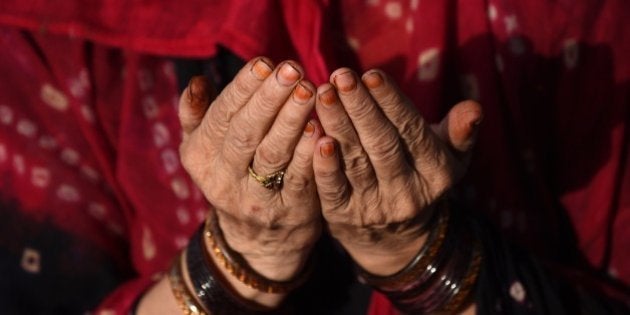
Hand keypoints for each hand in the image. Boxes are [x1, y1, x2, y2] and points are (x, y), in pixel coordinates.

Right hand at [178, 58, 321, 283]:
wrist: (257, 242)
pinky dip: (307, 153)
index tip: (265, 62)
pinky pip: (298, 180)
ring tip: (309, 90)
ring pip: (272, 154)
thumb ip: (197, 117)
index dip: (243, 87)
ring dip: (291, 120)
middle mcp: (223, 179)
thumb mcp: (205, 152)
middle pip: (246, 132)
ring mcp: (256, 199)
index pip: (222, 115)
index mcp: (201, 156)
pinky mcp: (289, 213)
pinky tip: (320, 129)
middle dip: (269, 98)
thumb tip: (196, 82)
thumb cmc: (234, 178)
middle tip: (293, 70)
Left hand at [313, 68, 481, 274]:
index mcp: (437, 174)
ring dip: (337, 124)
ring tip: (323, 93)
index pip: (411, 131)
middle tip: (341, 76)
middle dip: (360, 107)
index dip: (391, 102)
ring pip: (355, 160)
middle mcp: (407, 194)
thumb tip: (474, 109)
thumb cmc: (419, 178)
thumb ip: (459, 132)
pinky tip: (315, 135)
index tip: (371, 74)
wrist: (393, 238)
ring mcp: (374, 208)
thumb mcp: (448, 159)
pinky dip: (324, 163)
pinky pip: (332, 188)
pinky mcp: (344, 217)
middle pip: (381, 143)